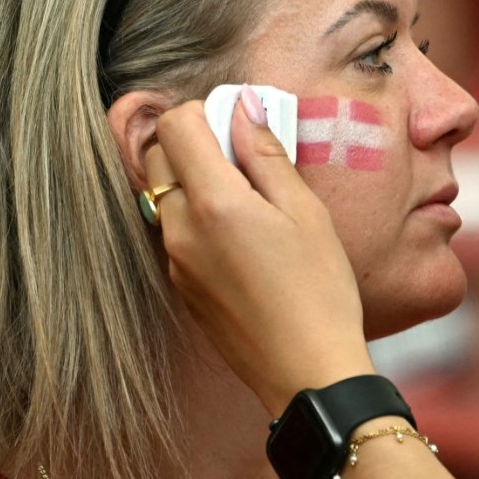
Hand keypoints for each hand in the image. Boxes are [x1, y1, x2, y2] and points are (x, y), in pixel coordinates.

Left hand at [144, 91, 372, 409]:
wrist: (306, 372)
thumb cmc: (319, 292)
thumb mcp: (306, 212)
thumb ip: (266, 153)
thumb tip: (243, 106)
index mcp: (213, 203)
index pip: (175, 125)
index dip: (206, 112)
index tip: (241, 125)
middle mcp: (180, 229)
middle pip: (159, 156)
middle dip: (195, 144)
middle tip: (248, 159)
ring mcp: (175, 261)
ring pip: (166, 195)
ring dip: (197, 182)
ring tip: (253, 203)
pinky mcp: (181, 286)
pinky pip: (176, 232)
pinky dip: (199, 218)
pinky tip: (246, 241)